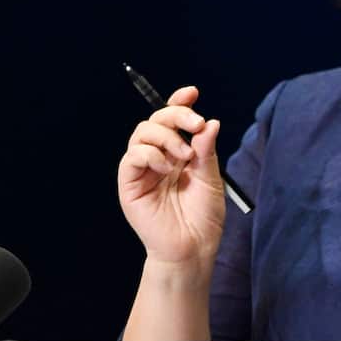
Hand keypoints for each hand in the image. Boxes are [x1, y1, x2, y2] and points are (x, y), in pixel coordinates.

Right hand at [118, 86, 225, 267]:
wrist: (193, 248)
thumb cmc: (203, 217)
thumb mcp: (210, 178)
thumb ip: (206, 150)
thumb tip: (210, 122)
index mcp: (179, 154)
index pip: (173, 121)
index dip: (179, 103)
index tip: (192, 93)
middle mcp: (159, 158)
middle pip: (155, 121)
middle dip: (176, 114)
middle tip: (196, 124)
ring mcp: (142, 171)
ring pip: (140, 133)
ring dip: (165, 135)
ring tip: (184, 154)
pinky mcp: (129, 185)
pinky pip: (131, 157)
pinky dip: (149, 154)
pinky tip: (165, 166)